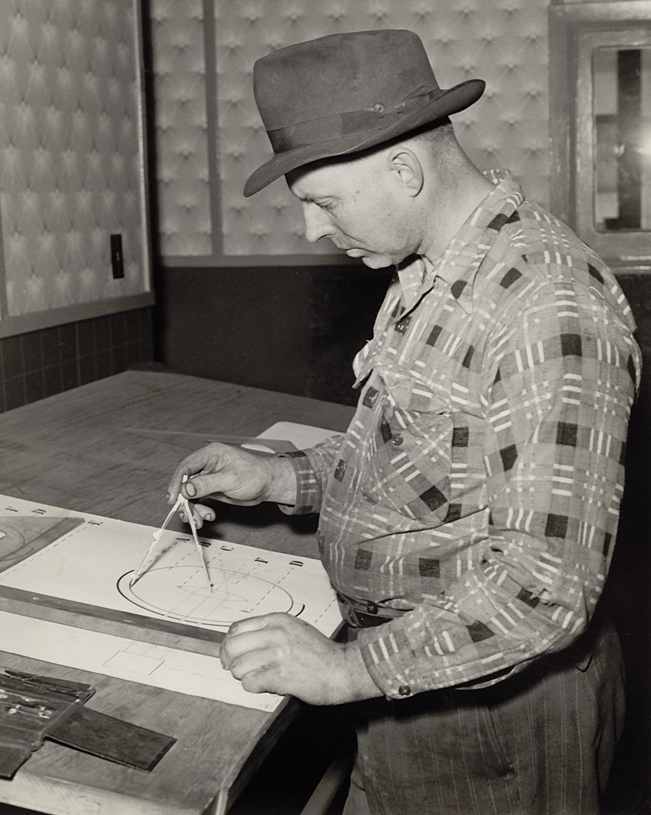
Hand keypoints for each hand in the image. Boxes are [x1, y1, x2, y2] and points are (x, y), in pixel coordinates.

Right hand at [167, 443, 296, 526]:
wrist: (268, 485)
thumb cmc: (255, 475)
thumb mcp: (230, 479)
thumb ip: (207, 484)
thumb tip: (186, 488)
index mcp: (210, 455)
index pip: (185, 467)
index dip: (176, 483)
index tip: (174, 498)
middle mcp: (206, 465)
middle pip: (185, 483)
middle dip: (185, 501)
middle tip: (188, 515)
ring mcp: (208, 478)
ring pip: (190, 495)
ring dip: (192, 509)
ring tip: (201, 519)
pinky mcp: (211, 489)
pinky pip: (198, 501)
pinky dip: (199, 510)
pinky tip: (208, 516)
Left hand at [219, 613, 381, 704]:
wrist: (341, 669)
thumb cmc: (319, 653)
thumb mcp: (293, 629)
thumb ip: (268, 632)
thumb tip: (238, 643)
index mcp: (277, 620)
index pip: (236, 629)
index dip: (229, 644)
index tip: (233, 654)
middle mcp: (275, 634)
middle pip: (232, 647)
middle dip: (231, 661)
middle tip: (240, 669)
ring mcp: (277, 654)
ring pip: (238, 667)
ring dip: (245, 676)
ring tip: (260, 676)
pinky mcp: (279, 675)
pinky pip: (249, 683)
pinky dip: (255, 687)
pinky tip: (268, 684)